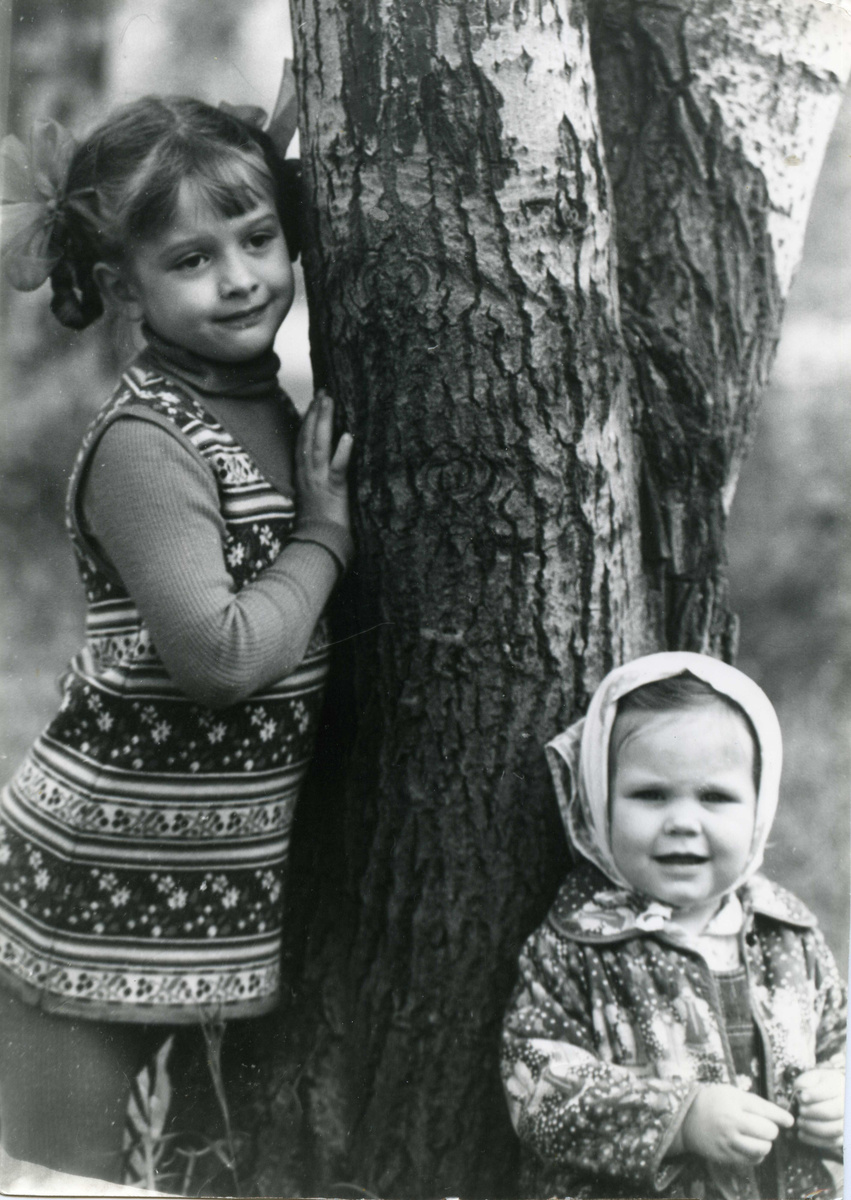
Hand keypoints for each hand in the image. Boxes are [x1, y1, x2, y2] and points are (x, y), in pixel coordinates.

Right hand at [295, 390, 352, 529]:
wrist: (317, 544)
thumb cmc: (318, 524)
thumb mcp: (312, 496)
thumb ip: (314, 478)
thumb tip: (321, 463)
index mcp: (302, 474)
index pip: (302, 440)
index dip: (307, 420)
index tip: (314, 401)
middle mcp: (308, 474)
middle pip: (308, 437)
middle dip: (315, 413)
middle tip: (324, 392)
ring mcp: (319, 481)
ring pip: (319, 446)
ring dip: (324, 422)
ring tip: (330, 402)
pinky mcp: (334, 491)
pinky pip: (338, 469)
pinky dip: (342, 452)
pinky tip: (348, 437)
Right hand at [680, 1084, 793, 1166]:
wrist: (685, 1118)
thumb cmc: (712, 1101)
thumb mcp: (731, 1093)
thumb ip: (756, 1103)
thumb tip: (786, 1119)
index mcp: (733, 1102)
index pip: (765, 1110)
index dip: (781, 1116)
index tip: (789, 1121)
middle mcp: (731, 1122)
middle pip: (767, 1131)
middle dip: (770, 1129)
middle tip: (763, 1126)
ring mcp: (728, 1141)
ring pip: (762, 1149)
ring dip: (764, 1143)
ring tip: (756, 1137)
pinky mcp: (725, 1156)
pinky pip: (752, 1160)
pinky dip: (756, 1155)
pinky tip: (749, 1146)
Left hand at [794, 1069, 844, 1151]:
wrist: (827, 1099)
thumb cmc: (816, 1087)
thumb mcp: (810, 1079)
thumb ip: (804, 1083)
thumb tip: (801, 1096)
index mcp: (839, 1085)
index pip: (831, 1090)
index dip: (815, 1095)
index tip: (802, 1097)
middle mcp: (847, 1104)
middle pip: (836, 1110)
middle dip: (815, 1112)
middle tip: (801, 1111)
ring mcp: (847, 1122)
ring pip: (836, 1129)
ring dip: (814, 1127)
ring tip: (800, 1122)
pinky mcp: (843, 1137)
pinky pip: (832, 1142)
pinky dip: (815, 1140)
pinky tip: (802, 1134)